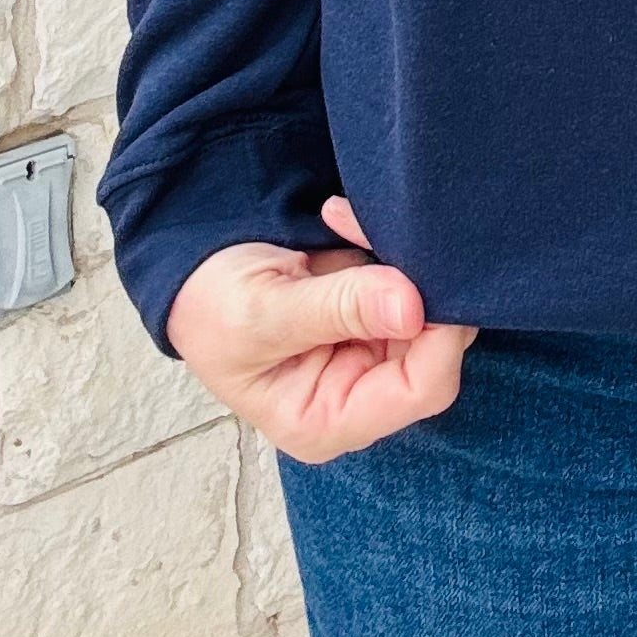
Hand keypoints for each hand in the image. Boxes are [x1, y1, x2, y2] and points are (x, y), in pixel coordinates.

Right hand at [163, 194, 476, 460]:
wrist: (196, 276)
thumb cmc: (214, 310)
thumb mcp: (262, 312)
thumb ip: (337, 308)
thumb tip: (412, 306)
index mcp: (328, 420)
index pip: (421, 389)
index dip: (439, 335)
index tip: (420, 276)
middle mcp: (360, 394)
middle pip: (435, 346)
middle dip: (414, 281)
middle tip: (363, 225)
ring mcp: (372, 352)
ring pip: (427, 303)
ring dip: (397, 252)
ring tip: (339, 216)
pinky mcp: (375, 312)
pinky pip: (407, 277)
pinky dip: (383, 239)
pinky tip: (340, 217)